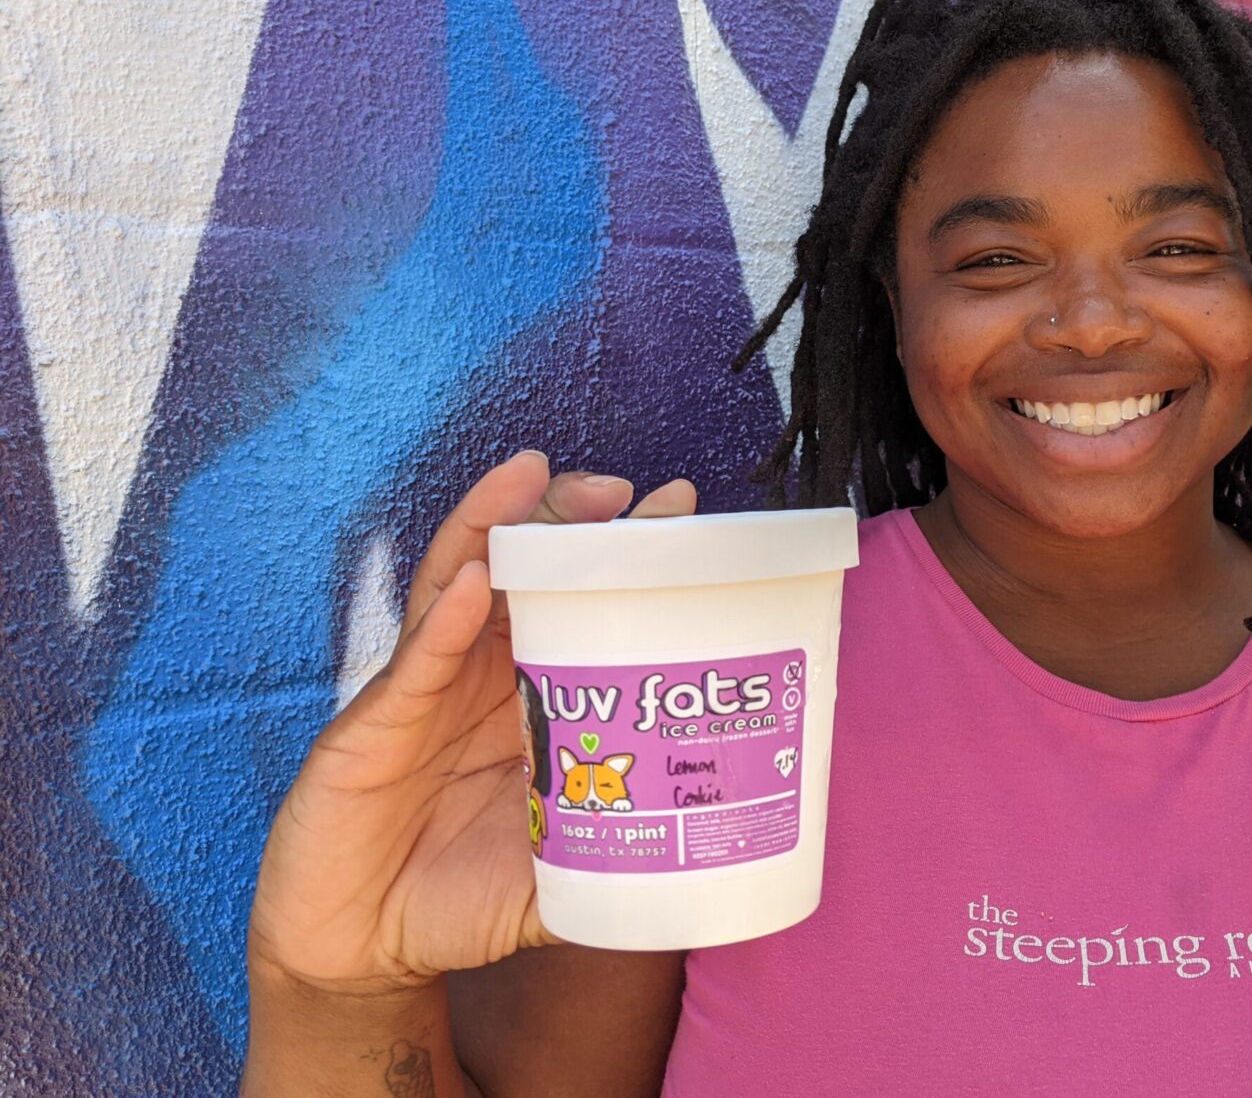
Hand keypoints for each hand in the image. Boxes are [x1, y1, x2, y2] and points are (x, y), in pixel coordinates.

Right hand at [246, 453, 696, 991]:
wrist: (360, 951)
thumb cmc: (457, 899)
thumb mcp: (560, 875)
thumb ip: (621, 856)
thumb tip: (713, 853)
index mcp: (530, 698)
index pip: (580, 605)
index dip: (623, 557)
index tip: (682, 509)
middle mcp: (479, 676)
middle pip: (523, 573)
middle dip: (568, 520)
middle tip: (624, 488)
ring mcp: (423, 689)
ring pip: (458, 586)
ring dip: (495, 527)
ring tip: (535, 478)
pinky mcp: (374, 724)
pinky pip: (414, 662)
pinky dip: (444, 619)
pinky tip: (473, 582)